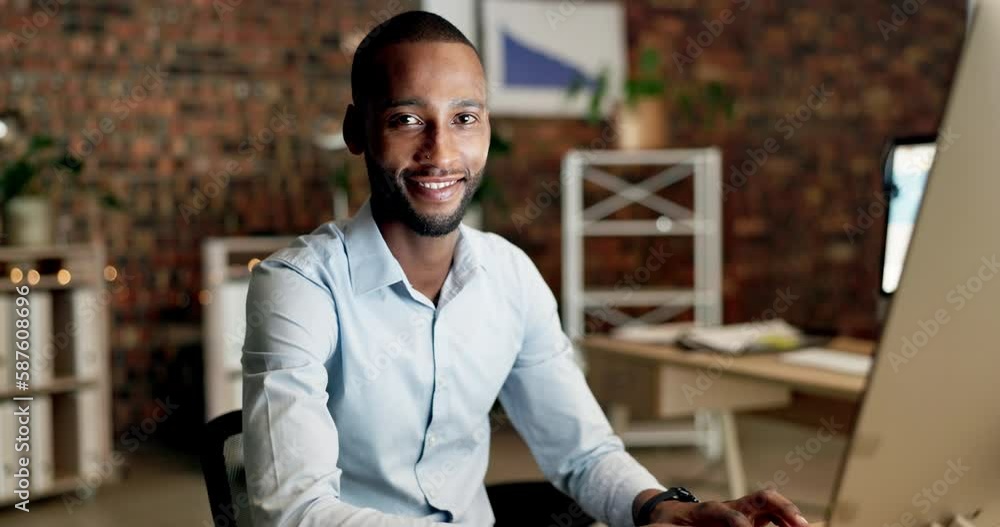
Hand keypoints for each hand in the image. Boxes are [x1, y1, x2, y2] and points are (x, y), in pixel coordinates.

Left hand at [644, 489, 809, 526]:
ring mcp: (741, 512)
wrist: (666, 515)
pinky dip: (786, 524)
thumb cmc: (663, 524)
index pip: (728, 513)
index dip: (739, 524)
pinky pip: (773, 519)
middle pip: (760, 498)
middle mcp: (729, 507)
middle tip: (798, 525)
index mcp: (706, 511)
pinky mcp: (748, 521)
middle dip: (781, 509)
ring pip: (772, 505)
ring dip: (790, 516)